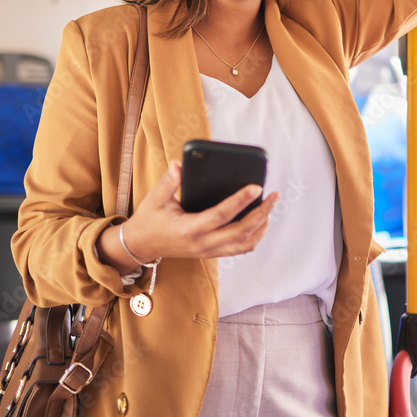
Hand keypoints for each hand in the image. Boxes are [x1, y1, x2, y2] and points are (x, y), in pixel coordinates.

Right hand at [119, 160, 279, 263]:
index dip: (240, 200)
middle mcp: (202, 243)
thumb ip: (168, 182)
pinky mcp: (212, 253)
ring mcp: (209, 251)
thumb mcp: (154, 199)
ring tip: (270, 207)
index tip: (256, 187)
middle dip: (261, 213)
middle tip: (274, 196)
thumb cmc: (149, 220)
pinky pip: (240, 248)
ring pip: (244, 243)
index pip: (221, 214)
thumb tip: (180, 164)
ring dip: (261, 226)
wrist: (142, 245)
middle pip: (241, 232)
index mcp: (189, 228)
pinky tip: (260, 221)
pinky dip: (254, 236)